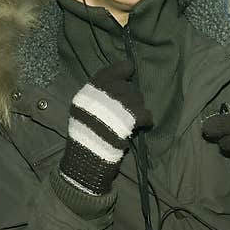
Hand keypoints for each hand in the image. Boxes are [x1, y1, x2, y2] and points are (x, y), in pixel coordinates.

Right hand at [59, 60, 152, 195]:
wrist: (87, 160)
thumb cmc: (85, 138)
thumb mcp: (82, 113)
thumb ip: (96, 99)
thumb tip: (119, 85)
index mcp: (86, 94)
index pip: (106, 74)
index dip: (120, 69)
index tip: (130, 69)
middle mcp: (99, 97)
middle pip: (124, 87)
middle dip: (130, 96)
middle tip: (129, 109)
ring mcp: (114, 107)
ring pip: (136, 98)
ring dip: (138, 108)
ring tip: (134, 119)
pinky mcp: (127, 119)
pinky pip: (145, 113)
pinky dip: (146, 119)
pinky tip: (144, 125)